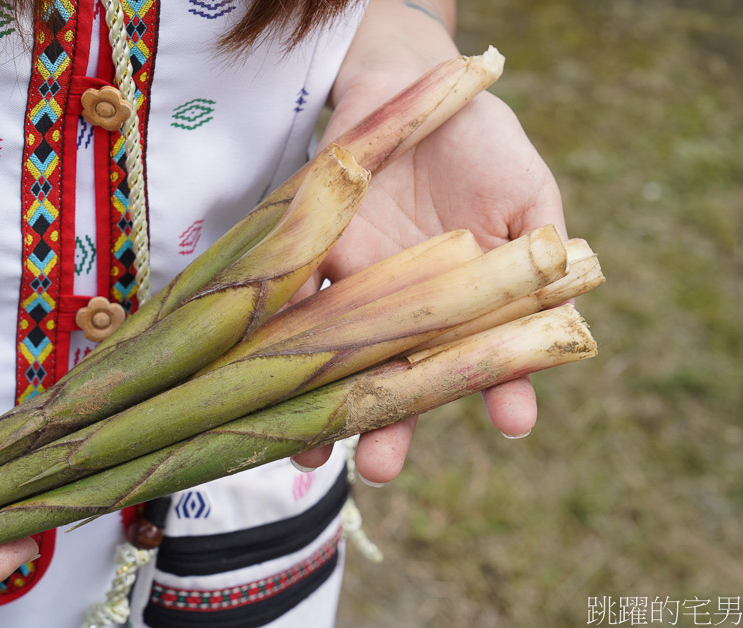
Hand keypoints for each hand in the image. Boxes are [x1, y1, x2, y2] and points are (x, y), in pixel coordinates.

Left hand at [292, 2, 566, 483]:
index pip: (487, 362)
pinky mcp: (318, 262)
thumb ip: (540, 248)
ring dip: (323, 406)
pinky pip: (295, 306)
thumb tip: (562, 304)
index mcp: (472, 306)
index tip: (513, 423)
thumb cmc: (480, 142)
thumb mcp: (526, 189)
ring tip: (312, 454)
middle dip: (391, 428)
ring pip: (341, 362)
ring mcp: (363, 293)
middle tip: (382, 469)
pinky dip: (280, 339)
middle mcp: (415, 314)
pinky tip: (267, 376)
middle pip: (400, 382)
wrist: (412, 91)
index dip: (503, 392)